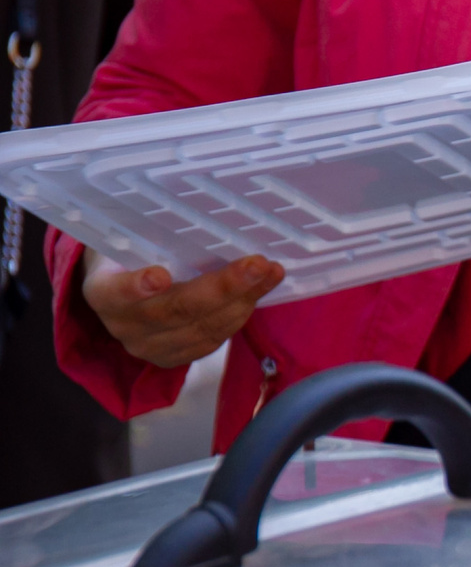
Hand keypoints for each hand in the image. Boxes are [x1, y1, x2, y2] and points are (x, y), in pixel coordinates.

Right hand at [80, 249, 282, 368]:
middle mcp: (124, 326)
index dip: (137, 287)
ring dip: (244, 299)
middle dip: (222, 288)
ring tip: (271, 272)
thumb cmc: (130, 255)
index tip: (159, 274)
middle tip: (256, 265)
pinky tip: (262, 289)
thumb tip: (199, 209)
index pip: (116, 293)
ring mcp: (151, 347)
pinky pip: (215, 338)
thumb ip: (151, 235)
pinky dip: (242, 311)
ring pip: (203, 327)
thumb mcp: (129, 240)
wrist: (122, 292)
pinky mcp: (178, 357)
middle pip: (175, 311)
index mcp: (103, 292)